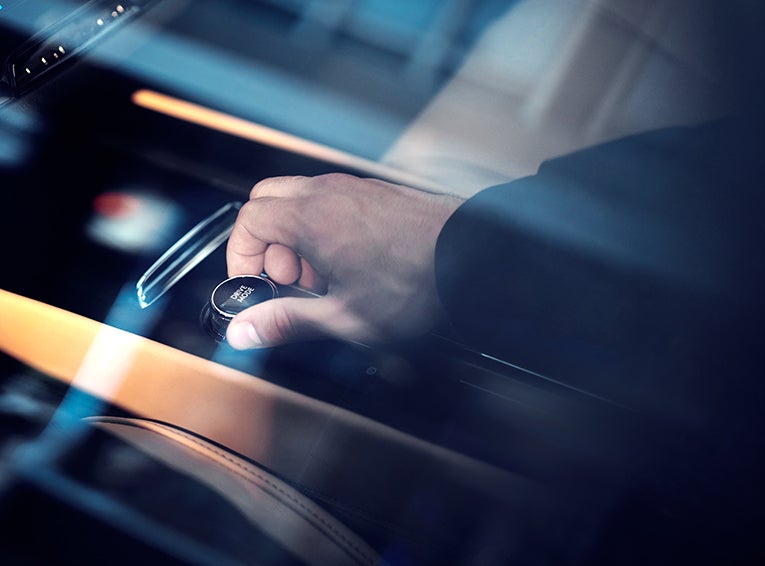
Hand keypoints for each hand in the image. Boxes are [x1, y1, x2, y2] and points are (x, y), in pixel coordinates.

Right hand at [225, 173, 463, 348]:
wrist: (472, 256)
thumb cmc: (415, 283)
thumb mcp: (344, 316)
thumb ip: (287, 321)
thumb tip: (244, 332)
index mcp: (311, 218)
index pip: (248, 221)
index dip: (241, 255)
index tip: (254, 283)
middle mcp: (327, 193)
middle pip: (266, 202)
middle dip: (267, 244)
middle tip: (290, 280)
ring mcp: (352, 188)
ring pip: (298, 200)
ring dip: (296, 237)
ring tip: (324, 276)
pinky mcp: (372, 192)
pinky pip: (328, 200)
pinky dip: (322, 227)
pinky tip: (350, 263)